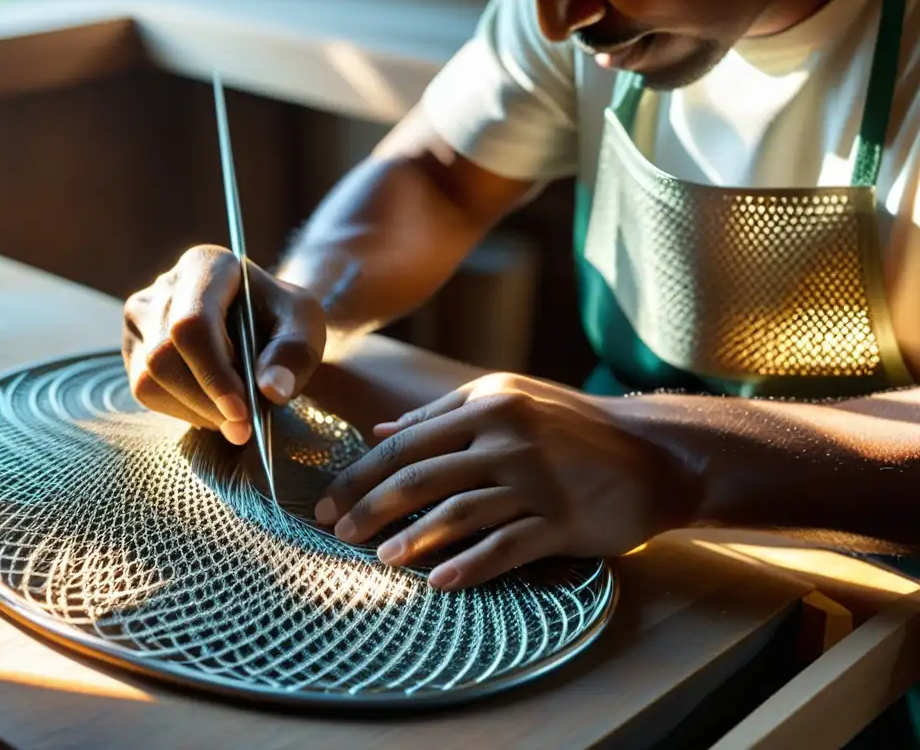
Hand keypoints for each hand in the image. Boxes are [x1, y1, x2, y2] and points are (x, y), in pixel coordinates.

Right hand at [122, 245, 325, 443]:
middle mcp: (163, 286)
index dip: (214, 374)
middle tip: (244, 428)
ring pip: (149, 380)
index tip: (242, 412)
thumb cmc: (283, 320)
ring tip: (235, 415)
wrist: (263, 323)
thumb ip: (294, 354)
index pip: (192, 325)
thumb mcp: (305, 327)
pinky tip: (214, 408)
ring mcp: (141, 317)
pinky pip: (145, 392)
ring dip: (196, 411)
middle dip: (206, 401)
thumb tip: (272, 390)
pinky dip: (183, 411)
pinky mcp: (135, 348)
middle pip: (164, 356)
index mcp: (206, 265)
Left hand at [314, 374, 695, 590]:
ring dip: (413, 538)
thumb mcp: (510, 400)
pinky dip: (470, 565)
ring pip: (459, 512)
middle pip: (421, 475)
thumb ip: (444, 414)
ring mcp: (536, 479)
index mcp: (488, 404)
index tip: (329, 499)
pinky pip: (507, 546)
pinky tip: (439, 582)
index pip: (407, 441)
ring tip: (379, 558)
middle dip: (369, 505)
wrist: (653, 452)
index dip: (361, 472)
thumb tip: (381, 432)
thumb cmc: (572, 426)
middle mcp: (508, 437)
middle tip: (337, 531)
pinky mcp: (562, 520)